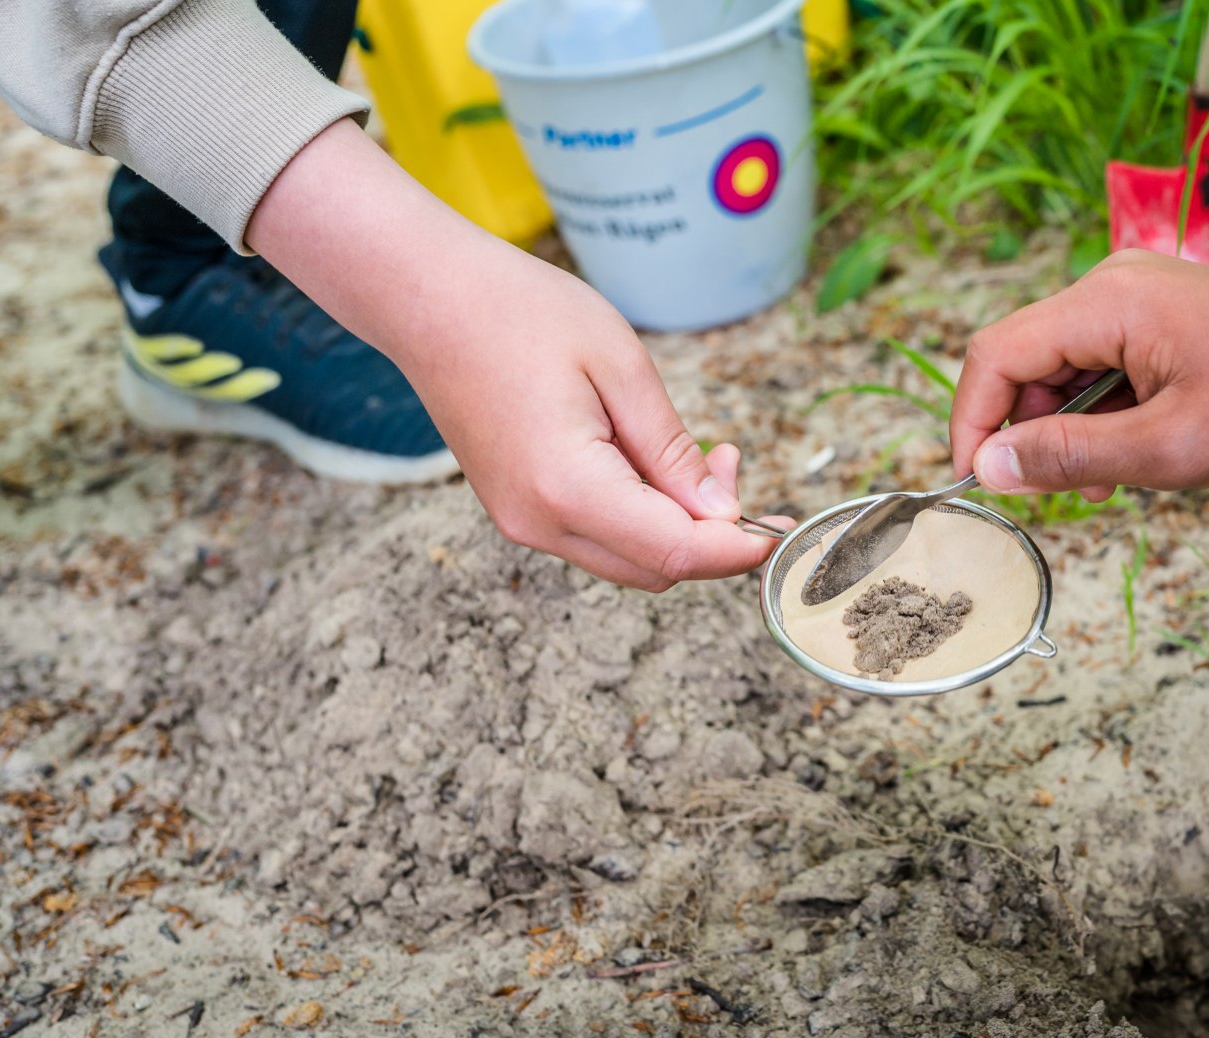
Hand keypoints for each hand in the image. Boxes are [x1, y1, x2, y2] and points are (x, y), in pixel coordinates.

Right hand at [249, 120, 781, 588]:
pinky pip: (598, 536)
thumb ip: (673, 450)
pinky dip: (641, 517)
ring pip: (629, 560)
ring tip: (702, 457)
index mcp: (566, 488)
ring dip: (678, 528)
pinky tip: (653, 462)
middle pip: (655, 569)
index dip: (739, 549)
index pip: (675, 552)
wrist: (424, 296)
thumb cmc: (520, 311)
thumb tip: (721, 513)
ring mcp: (522, 521)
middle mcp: (538, 522)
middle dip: (714, 536)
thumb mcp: (620, 365)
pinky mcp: (518, 508)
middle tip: (736, 462)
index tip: (784, 527)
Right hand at [951, 248, 1208, 497]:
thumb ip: (1072, 456)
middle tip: (1059, 495)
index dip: (971, 423)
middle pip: (1024, 359)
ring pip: (1062, 365)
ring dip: (1068, 427)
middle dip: (1025, 431)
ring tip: (1112, 479)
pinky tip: (1138, 450)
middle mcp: (1110, 283)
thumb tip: (988, 467)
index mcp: (1105, 303)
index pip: (995, 355)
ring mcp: (1135, 293)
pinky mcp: (1158, 310)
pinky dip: (1102, 411)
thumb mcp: (1172, 448)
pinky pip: (1101, 361)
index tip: (976, 485)